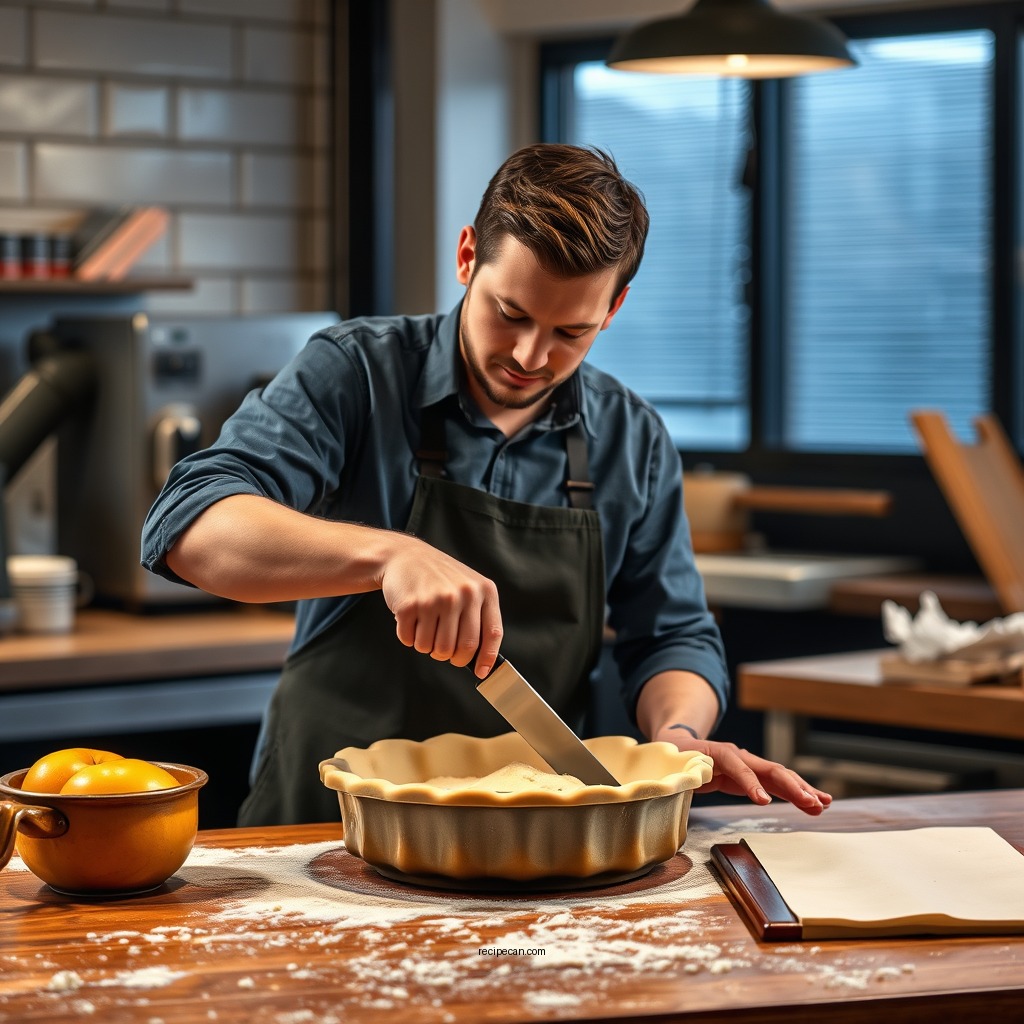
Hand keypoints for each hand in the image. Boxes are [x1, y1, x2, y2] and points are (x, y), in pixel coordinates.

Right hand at [378, 536, 502, 676]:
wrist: (405, 556)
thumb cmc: (439, 577)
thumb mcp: (468, 587)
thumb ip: (478, 617)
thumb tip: (483, 661)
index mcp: (483, 590)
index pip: (492, 634)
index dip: (487, 658)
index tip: (480, 672)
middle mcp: (462, 594)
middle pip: (462, 648)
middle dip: (452, 657)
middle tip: (444, 650)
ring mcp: (436, 599)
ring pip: (434, 649)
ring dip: (427, 647)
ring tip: (425, 627)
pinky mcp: (410, 605)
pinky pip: (411, 641)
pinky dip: (408, 637)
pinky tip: (411, 619)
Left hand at [653, 726, 831, 815]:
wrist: (677, 744)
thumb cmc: (674, 758)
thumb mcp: (673, 766)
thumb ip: (681, 776)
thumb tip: (684, 787)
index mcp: (716, 753)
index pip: (737, 766)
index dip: (749, 782)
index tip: (762, 801)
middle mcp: (738, 756)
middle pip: (768, 768)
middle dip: (791, 786)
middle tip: (811, 803)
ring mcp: (747, 764)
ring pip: (779, 776)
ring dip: (801, 790)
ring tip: (823, 804)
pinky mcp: (751, 775)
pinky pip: (776, 784)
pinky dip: (794, 793)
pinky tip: (813, 802)